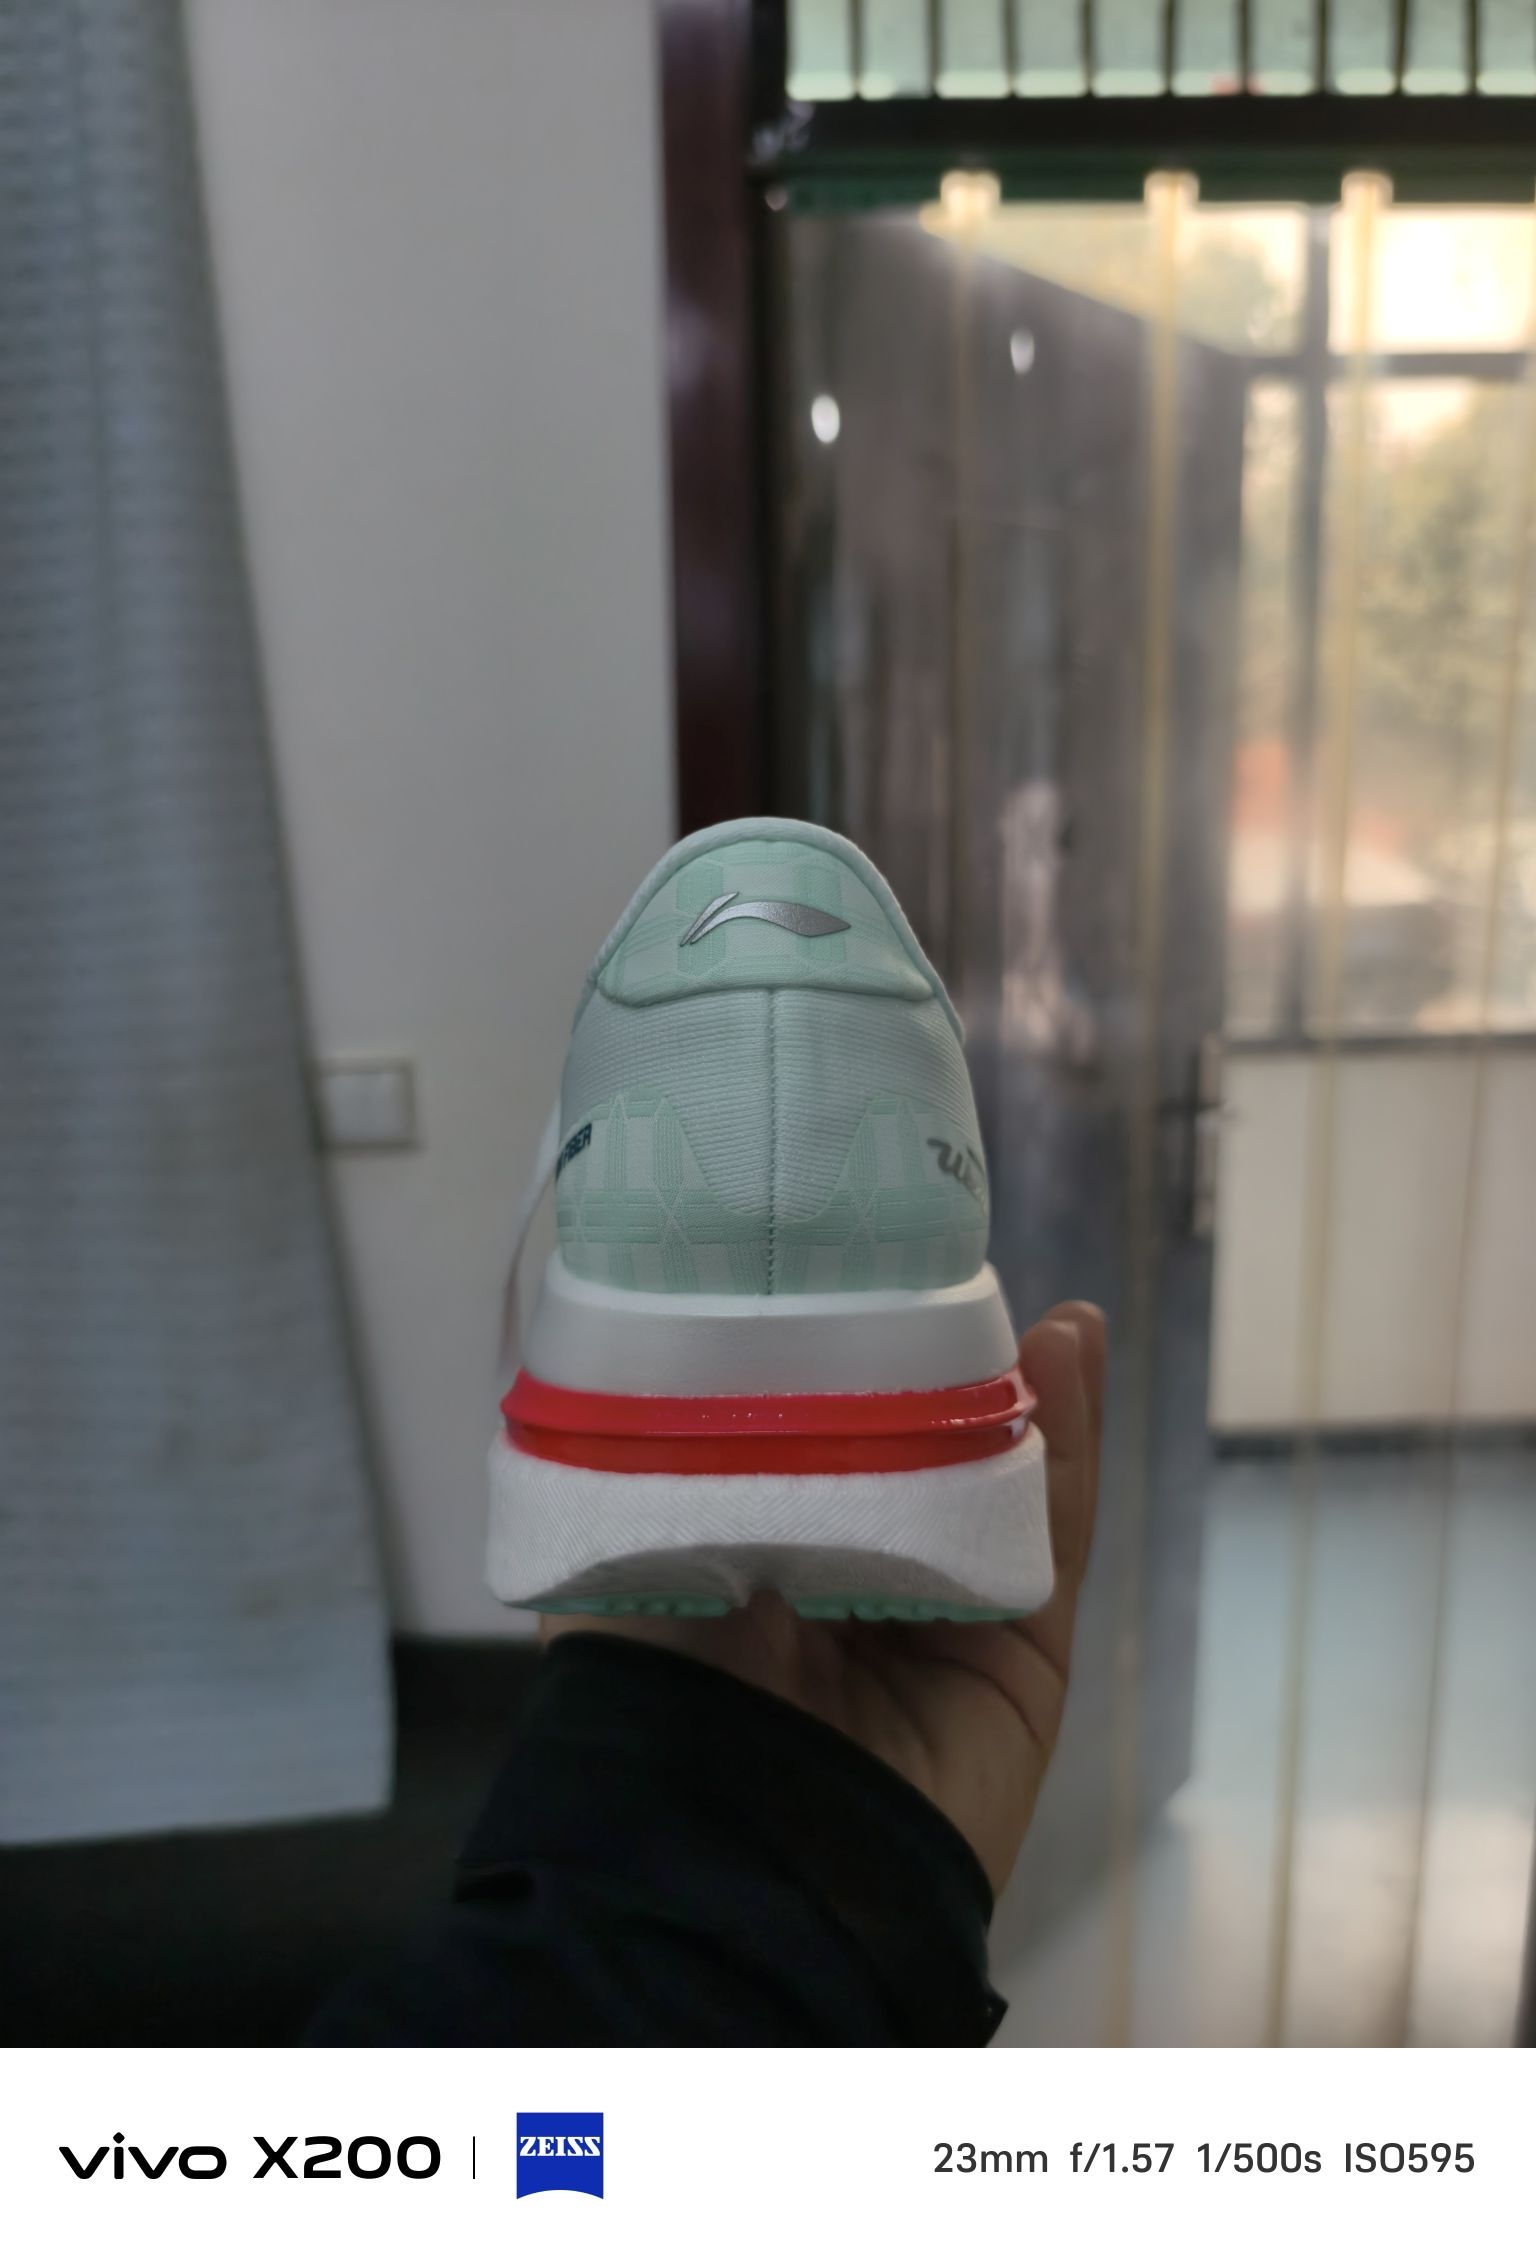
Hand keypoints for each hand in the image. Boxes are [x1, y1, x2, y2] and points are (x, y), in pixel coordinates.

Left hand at [540, 1301, 1104, 1896]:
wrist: (737, 1861)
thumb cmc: (656, 1702)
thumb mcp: (631, 1555)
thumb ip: (655, 1465)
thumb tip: (638, 1337)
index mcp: (758, 1579)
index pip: (822, 1455)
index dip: (848, 1371)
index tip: (860, 1278)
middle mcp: (852, 1601)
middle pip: (923, 1466)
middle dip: (947, 1377)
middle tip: (959, 1278)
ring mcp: (945, 1633)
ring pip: (998, 1489)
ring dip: (1027, 1393)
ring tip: (1046, 1304)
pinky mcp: (1023, 1663)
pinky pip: (1052, 1535)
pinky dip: (1071, 1443)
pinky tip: (1075, 1350)